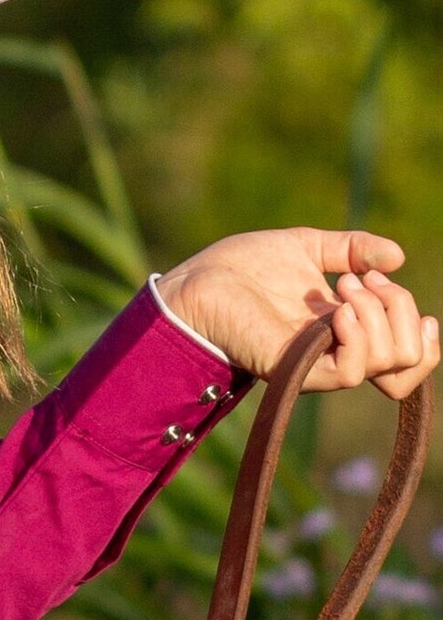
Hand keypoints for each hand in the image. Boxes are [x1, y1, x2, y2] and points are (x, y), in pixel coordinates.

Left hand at [155, 228, 438, 398]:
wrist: (200, 279)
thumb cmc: (244, 265)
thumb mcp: (307, 246)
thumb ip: (352, 248)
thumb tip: (397, 257)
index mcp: (348, 329)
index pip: (408, 354)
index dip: (420, 328)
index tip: (385, 280)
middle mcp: (338, 351)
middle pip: (408, 359)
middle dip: (401, 310)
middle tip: (358, 279)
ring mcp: (318, 362)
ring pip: (388, 364)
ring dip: (379, 316)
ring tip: (343, 287)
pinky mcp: (296, 368)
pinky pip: (349, 373)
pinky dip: (357, 338)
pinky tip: (337, 309)